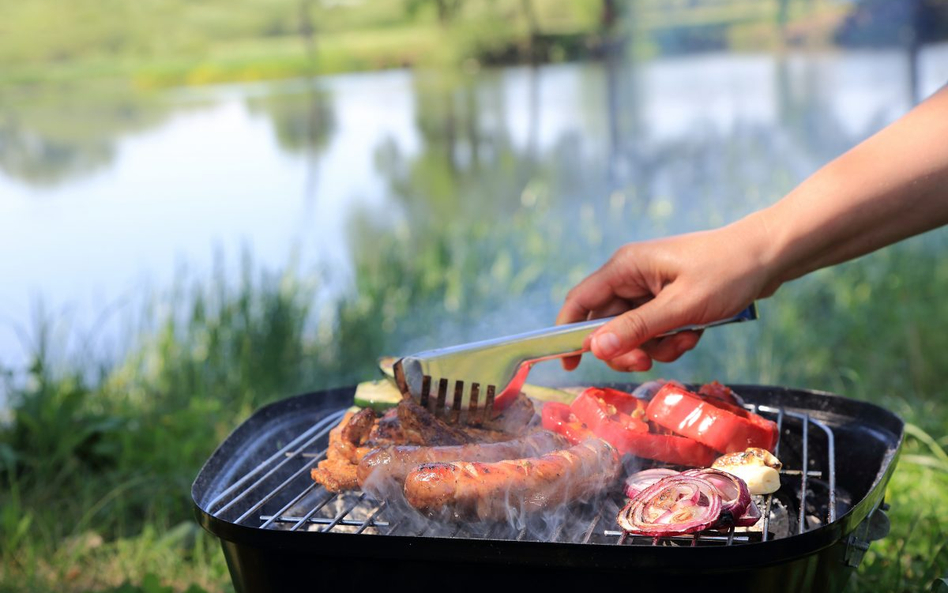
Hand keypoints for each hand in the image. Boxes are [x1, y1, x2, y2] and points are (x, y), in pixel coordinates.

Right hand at [557, 218, 776, 371]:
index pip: (580, 301)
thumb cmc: (727, 272)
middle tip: (647, 362)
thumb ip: (637, 328)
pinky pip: (655, 330)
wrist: (770, 256)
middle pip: (607, 324)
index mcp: (625, 267)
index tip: (568, 365)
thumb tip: (595, 347)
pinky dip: (671, 339)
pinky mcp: (667, 298)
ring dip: (656, 346)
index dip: (568, 333)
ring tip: (686, 340)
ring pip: (633, 332)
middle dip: (627, 348)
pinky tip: (694, 333)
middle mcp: (631, 275)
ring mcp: (650, 288)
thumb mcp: (681, 306)